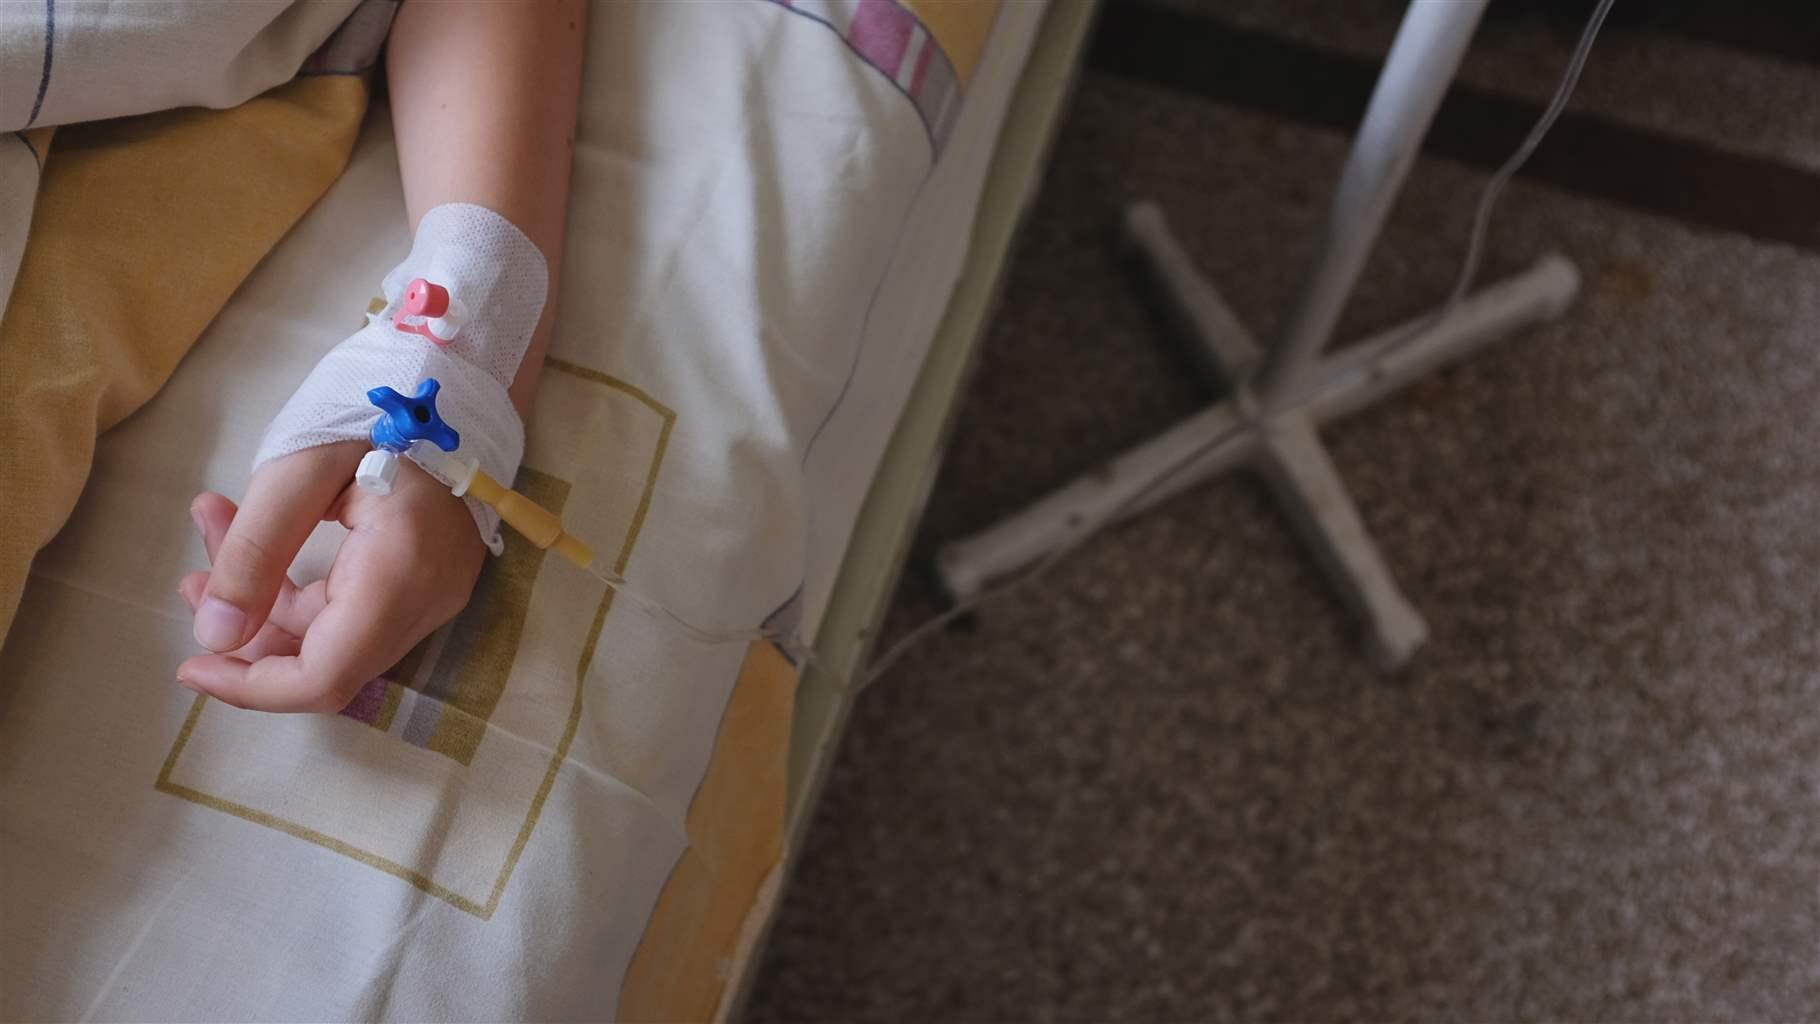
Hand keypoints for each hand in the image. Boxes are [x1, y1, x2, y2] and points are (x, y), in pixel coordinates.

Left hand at [177, 441, 485, 711]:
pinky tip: (266, 546)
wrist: (458, 382)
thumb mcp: (299, 469)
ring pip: (340, 638)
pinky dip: (307, 593)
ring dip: (272, 607)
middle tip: (193, 583)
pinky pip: (360, 615)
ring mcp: (436, 595)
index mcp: (400, 575)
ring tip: (218, 543)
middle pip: (330, 662)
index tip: (190, 665)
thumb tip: (213, 638)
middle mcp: (427, 602)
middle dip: (251, 635)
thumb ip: (253, 555)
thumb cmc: (377, 412)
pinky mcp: (432, 582)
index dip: (252, 687)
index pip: (325, 676)